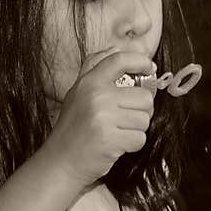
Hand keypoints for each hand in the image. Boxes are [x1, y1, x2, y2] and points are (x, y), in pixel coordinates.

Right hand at [42, 47, 155, 186]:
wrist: (60, 162)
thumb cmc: (72, 128)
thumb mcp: (77, 92)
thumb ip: (94, 69)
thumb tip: (116, 48)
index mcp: (89, 82)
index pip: (119, 60)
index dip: (140, 61)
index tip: (149, 68)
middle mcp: (96, 96)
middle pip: (143, 97)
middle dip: (141, 111)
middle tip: (126, 118)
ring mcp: (103, 118)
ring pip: (144, 119)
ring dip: (136, 129)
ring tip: (118, 132)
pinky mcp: (111, 139)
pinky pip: (140, 138)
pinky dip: (132, 144)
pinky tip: (117, 145)